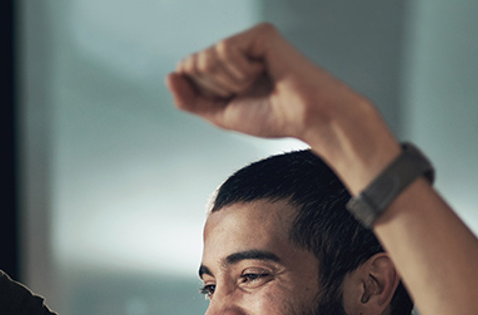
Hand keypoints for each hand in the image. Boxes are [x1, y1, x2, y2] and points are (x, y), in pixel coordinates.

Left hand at [169, 23, 400, 191]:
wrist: (307, 118)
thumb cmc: (274, 117)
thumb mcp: (221, 114)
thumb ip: (191, 100)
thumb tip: (170, 76)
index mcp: (227, 68)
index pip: (188, 70)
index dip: (203, 92)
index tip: (235, 100)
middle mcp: (236, 49)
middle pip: (193, 63)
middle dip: (215, 88)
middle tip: (249, 91)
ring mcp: (248, 39)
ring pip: (207, 57)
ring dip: (230, 82)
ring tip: (258, 82)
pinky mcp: (260, 33)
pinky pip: (225, 50)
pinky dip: (241, 72)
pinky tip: (263, 71)